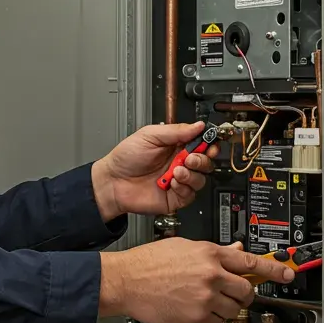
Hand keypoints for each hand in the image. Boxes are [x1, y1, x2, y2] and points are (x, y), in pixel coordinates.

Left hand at [91, 122, 218, 219]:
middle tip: (190, 158)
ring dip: (191, 174)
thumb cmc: (126, 158)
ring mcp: (178, 181)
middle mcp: (179, 163)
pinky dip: (184, 188)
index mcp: (175, 146)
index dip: (209, 143)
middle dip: (202, 159)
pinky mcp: (175, 197)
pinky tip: (171, 183)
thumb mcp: (150, 135)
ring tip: (176, 171)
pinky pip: (190, 194)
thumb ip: (176, 130)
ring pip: (200, 179)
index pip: (201, 143)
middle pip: (205, 162)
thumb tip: (198, 125)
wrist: (113, 182)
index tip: (210, 143)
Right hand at [97, 240, 294, 322]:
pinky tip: (193, 310)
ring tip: (202, 300)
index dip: (273, 269)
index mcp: (210, 253)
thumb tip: (235, 251)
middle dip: (243, 294)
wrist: (125, 281)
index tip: (288, 274)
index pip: (250, 262)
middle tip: (231, 294)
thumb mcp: (183, 247)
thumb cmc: (148, 263)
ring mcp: (205, 298)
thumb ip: (212, 251)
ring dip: (224, 308)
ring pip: (233, 310)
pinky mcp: (196, 317)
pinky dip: (210, 321)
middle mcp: (211, 275)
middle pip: (246, 291)